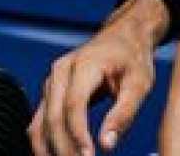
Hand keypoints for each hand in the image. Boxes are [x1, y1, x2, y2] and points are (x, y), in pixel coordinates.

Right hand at [29, 0, 165, 155]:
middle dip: (64, 147)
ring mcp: (51, 82)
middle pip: (54, 117)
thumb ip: (124, 113)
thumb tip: (107, 144)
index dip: (78, 134)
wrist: (123, 36)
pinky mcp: (49, 93)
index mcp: (85, 64)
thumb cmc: (133, 57)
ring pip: (40, 123)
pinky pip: (40, 122)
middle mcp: (60, 72)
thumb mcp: (140, 83)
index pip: (74, 105)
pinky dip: (46, 142)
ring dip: (49, 149)